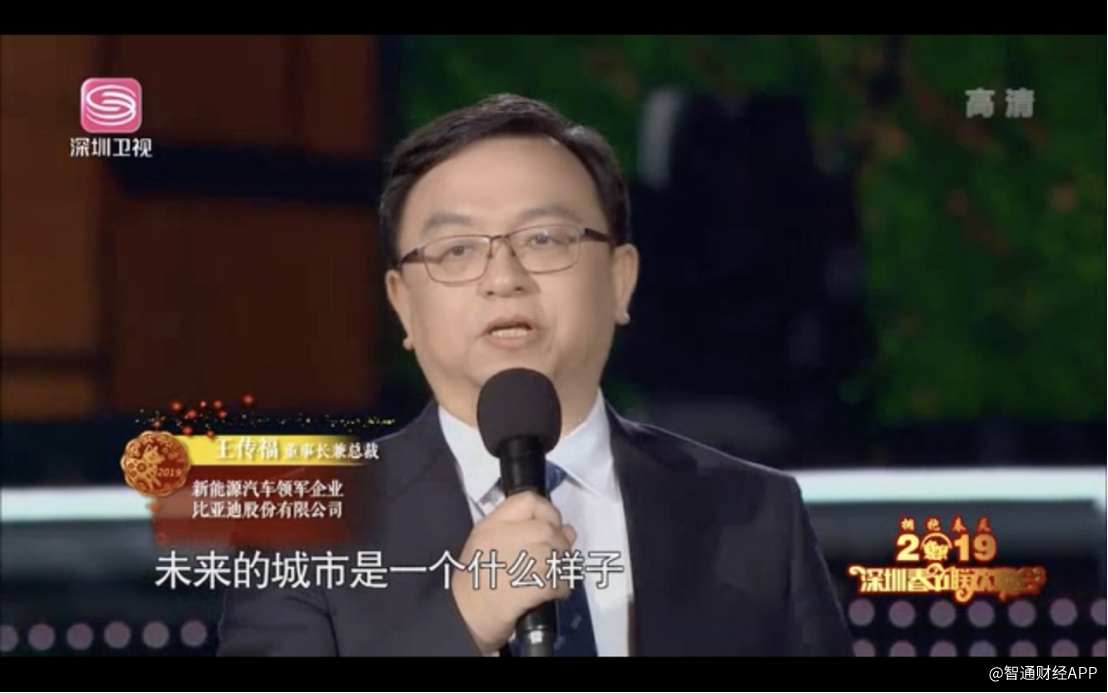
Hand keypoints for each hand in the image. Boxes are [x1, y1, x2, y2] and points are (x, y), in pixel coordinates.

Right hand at [450, 491, 577, 653]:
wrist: (462, 618)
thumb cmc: (475, 582)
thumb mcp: (491, 547)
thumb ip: (527, 533)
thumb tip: (569, 530)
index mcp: (490, 525)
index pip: (528, 501)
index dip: (548, 511)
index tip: (551, 527)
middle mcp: (501, 538)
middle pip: (547, 528)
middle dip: (560, 543)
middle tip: (557, 558)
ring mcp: (512, 562)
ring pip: (555, 554)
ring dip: (562, 566)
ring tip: (555, 576)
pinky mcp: (524, 587)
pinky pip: (556, 580)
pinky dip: (561, 587)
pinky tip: (554, 592)